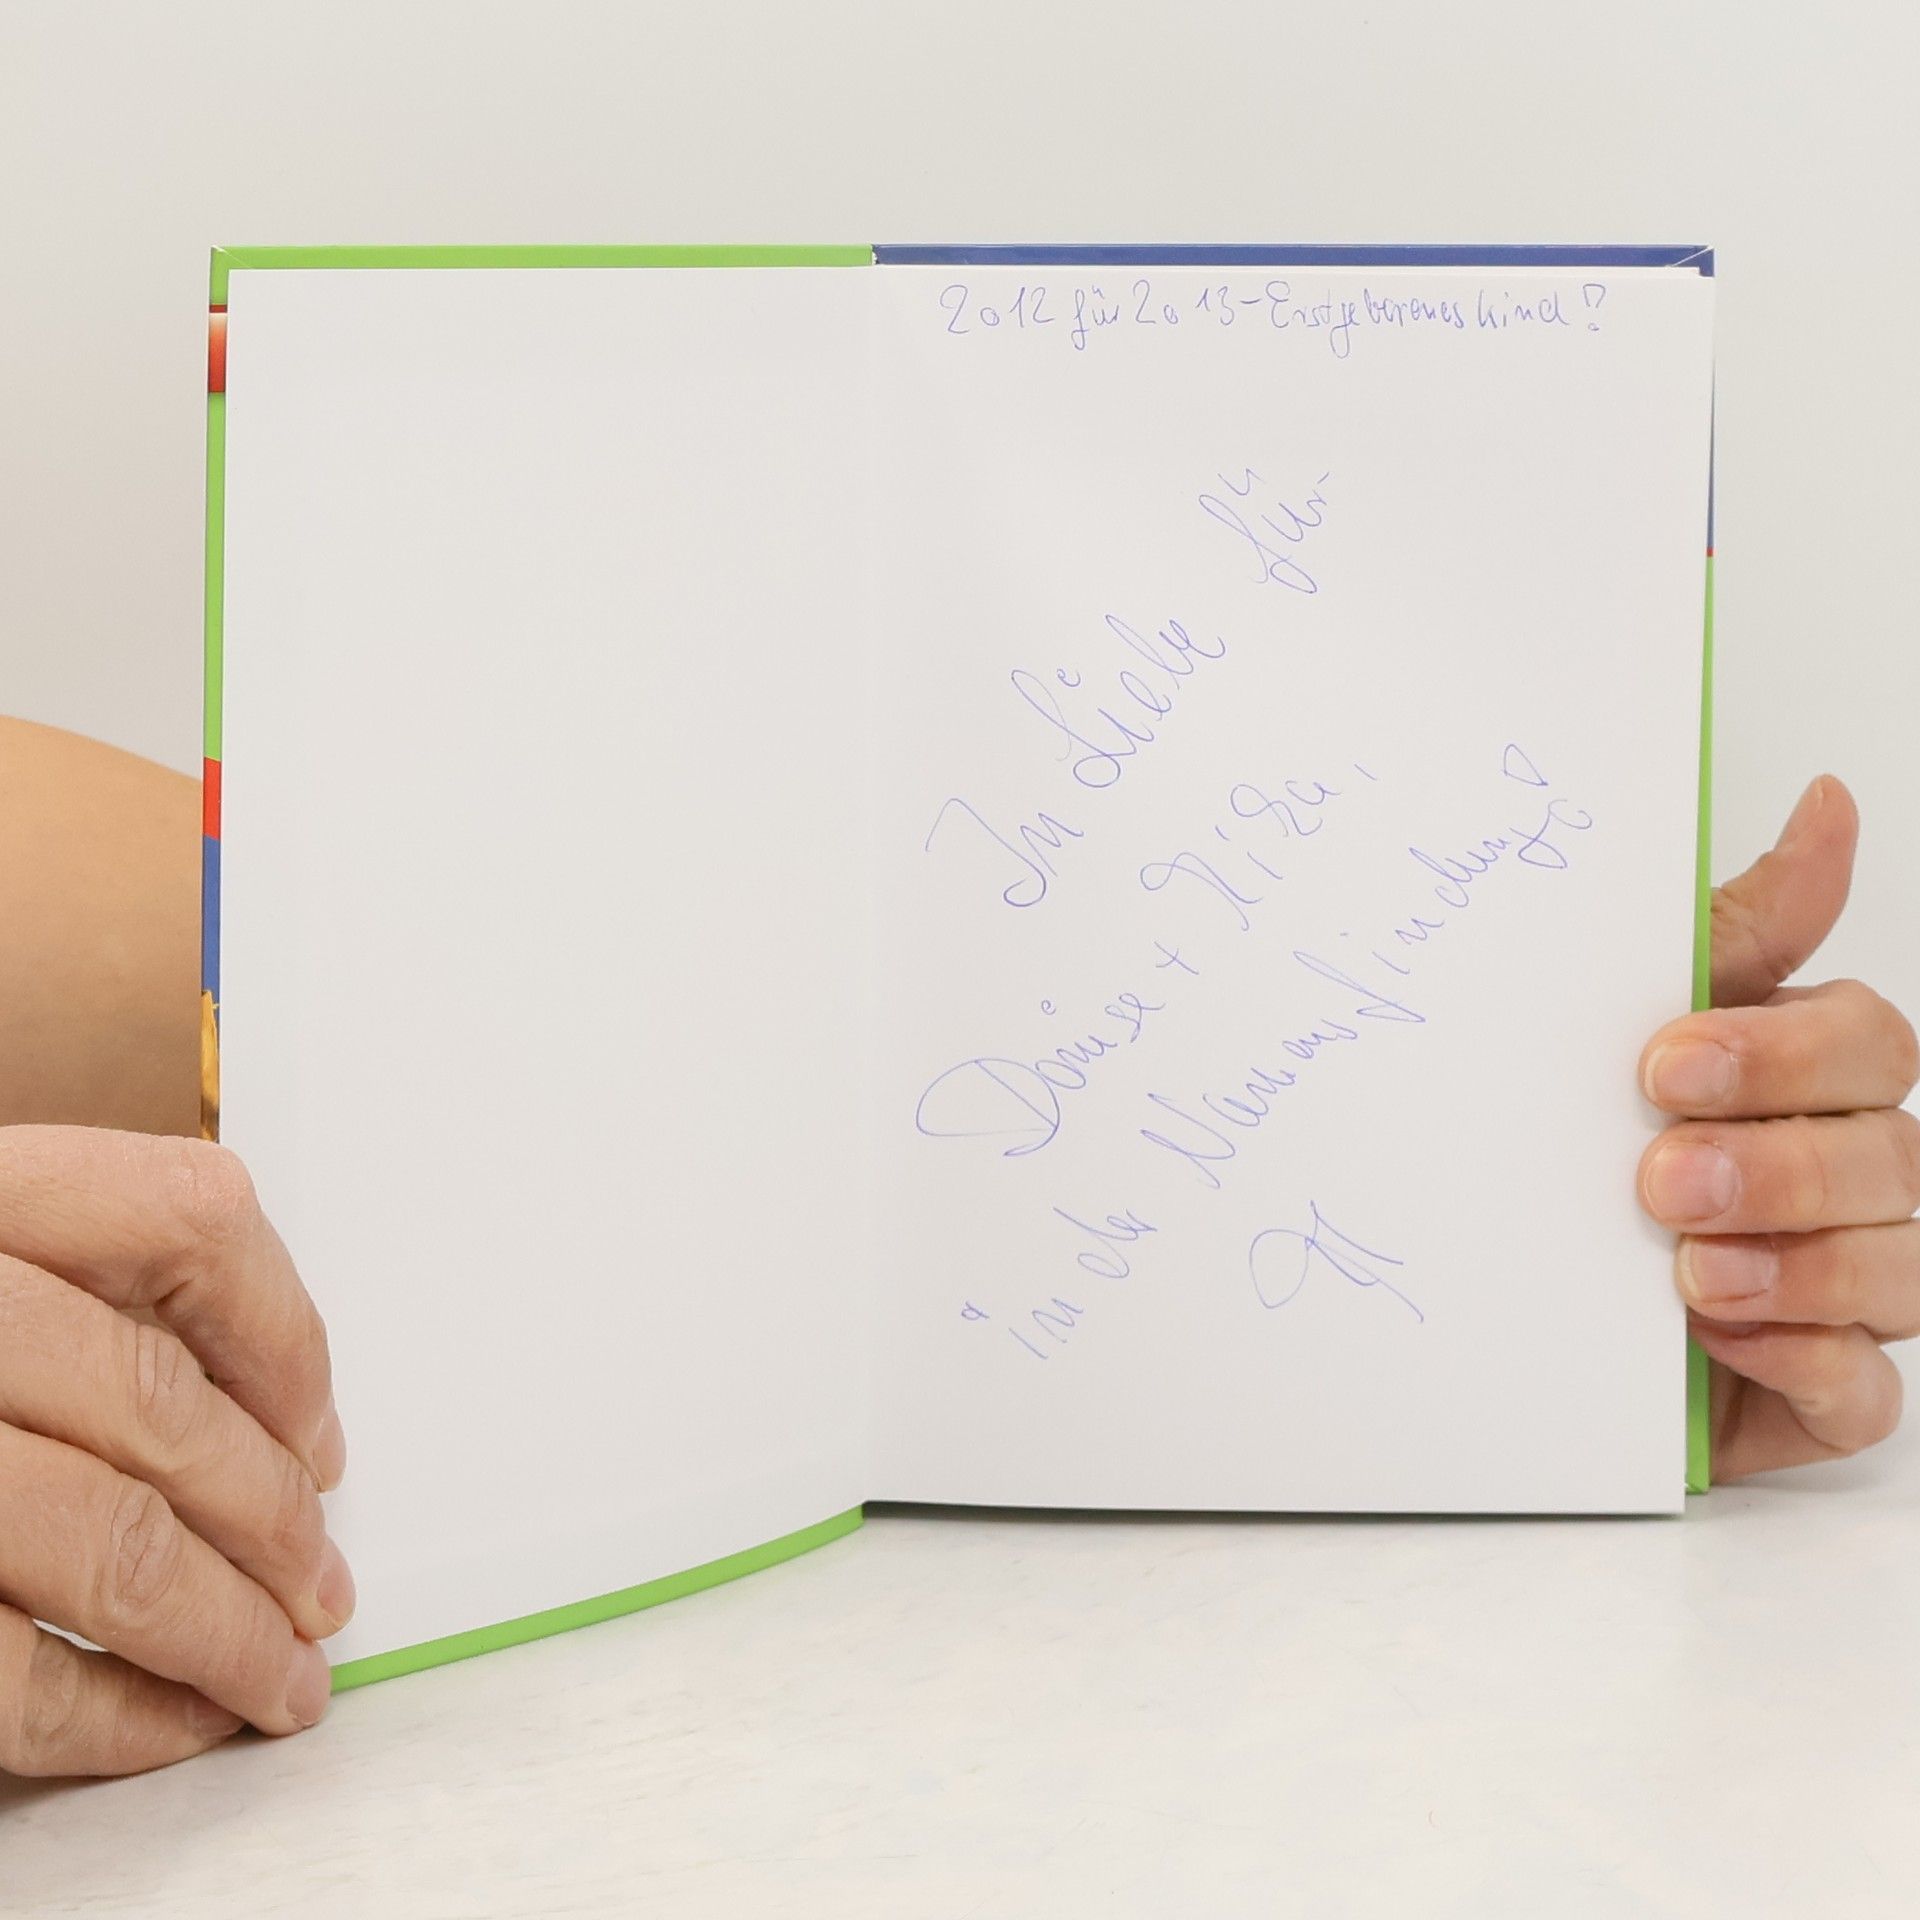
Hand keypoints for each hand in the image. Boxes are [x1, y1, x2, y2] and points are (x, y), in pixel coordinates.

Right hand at [0, 1127, 350, 1776]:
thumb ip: (70, 1296)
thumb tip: (275, 1424)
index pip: (184, 1213)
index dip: (284, 1331)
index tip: (319, 1432)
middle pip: (160, 1403)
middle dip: (272, 1515)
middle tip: (323, 1587)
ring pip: (112, 1543)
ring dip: (230, 1629)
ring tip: (284, 1673)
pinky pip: (19, 1677)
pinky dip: (124, 1714)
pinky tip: (178, 1724)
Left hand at [1638, 777, 1918, 1477]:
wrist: (1484, 1290)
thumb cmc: (1572, 1142)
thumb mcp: (1620, 1024)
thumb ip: (1733, 933)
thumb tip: (1828, 803)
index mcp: (1805, 1078)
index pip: (1867, 1041)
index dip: (1783, 1052)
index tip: (1662, 1064)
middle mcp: (1842, 1175)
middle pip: (1890, 1154)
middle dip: (1778, 1165)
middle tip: (1660, 1179)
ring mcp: (1840, 1286)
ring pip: (1899, 1270)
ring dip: (1796, 1266)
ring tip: (1686, 1271)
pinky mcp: (1816, 1389)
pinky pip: (1867, 1390)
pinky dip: (1804, 1362)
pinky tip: (1720, 1340)